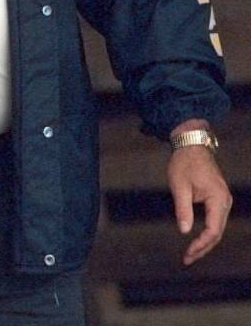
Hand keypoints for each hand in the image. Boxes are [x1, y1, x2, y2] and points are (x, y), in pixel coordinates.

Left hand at [166, 123, 232, 265]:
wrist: (192, 145)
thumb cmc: (184, 163)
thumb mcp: (179, 186)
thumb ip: (183, 209)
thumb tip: (184, 231)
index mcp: (218, 199)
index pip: (213, 230)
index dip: (200, 244)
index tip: (187, 253)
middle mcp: (225, 202)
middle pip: (218, 233)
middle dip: (203, 248)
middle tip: (187, 259)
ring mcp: (224, 201)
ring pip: (218, 228)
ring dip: (205, 242)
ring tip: (190, 254)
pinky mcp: (219, 199)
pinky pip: (216, 221)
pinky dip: (207, 233)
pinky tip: (197, 240)